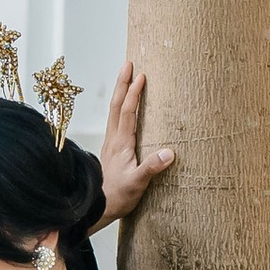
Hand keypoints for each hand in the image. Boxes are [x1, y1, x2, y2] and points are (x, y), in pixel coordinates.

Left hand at [97, 59, 175, 230]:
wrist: (99, 206)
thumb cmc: (119, 196)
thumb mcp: (137, 184)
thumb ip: (152, 168)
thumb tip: (170, 153)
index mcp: (121, 144)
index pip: (127, 112)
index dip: (134, 93)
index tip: (141, 75)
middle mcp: (113, 139)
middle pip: (116, 105)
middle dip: (123, 83)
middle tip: (128, 63)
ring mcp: (111, 143)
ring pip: (114, 111)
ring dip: (120, 92)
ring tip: (127, 77)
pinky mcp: (112, 148)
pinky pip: (116, 119)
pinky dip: (120, 106)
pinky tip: (124, 106)